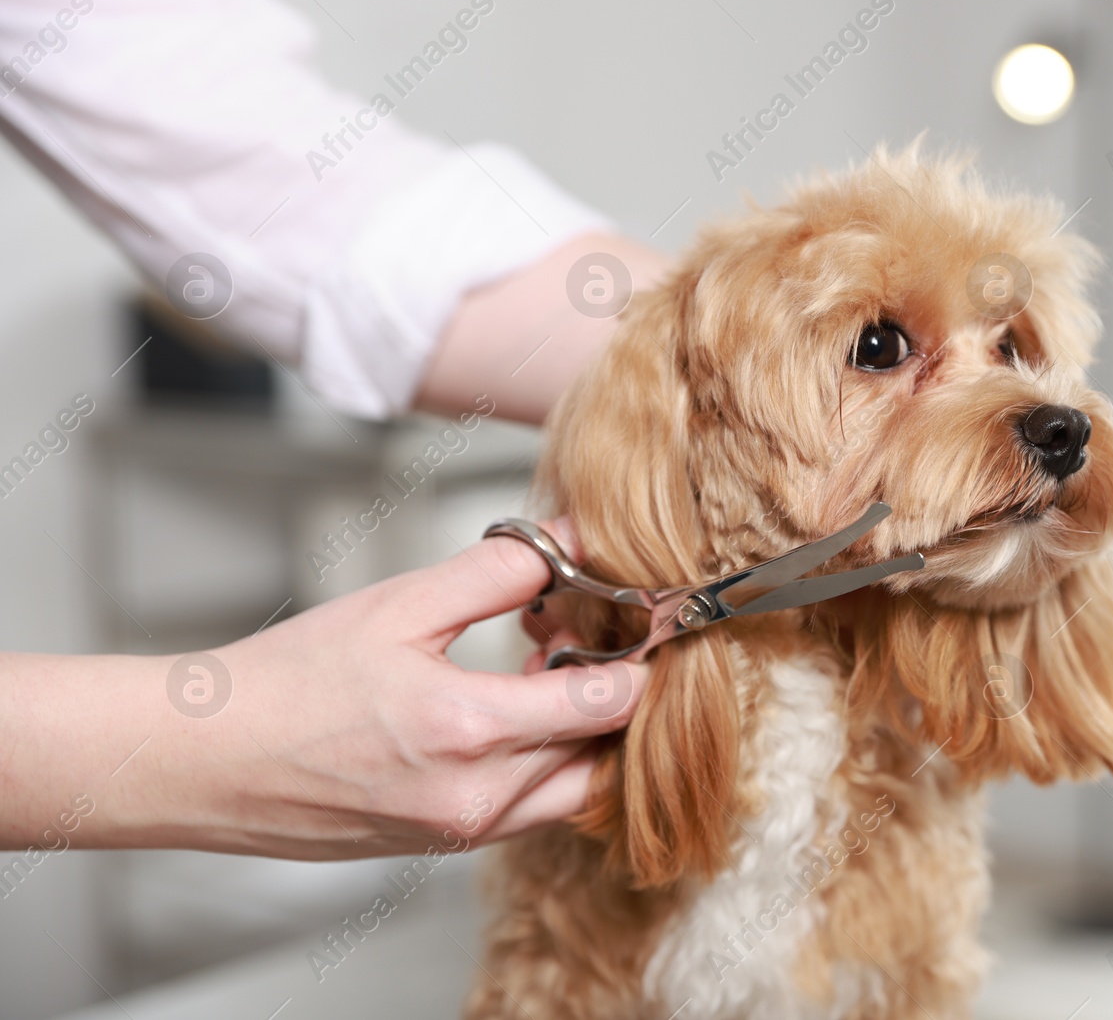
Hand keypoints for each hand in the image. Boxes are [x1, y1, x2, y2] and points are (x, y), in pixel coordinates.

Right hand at [0, 524, 650, 858]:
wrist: (204, 760)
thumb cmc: (287, 681)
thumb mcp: (401, 604)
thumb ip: (499, 571)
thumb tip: (571, 539)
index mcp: (469, 731)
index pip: (607, 704)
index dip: (634, 659)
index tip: (635, 624)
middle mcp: (476, 798)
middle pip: (602, 754)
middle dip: (610, 697)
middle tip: (583, 641)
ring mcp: (461, 831)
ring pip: (570, 790)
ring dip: (578, 735)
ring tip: (538, 673)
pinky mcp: (443, 845)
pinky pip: (527, 810)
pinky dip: (540, 764)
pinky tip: (505, 713)